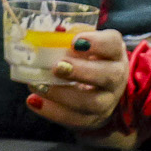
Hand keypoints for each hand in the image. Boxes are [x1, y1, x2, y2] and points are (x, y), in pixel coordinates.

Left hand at [25, 29, 132, 146]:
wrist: (101, 92)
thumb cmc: (90, 60)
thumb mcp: (87, 46)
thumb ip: (71, 37)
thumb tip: (54, 31)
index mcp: (115, 53)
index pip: (113, 44)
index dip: (97, 43)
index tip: (74, 41)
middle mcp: (116, 78)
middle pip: (108, 76)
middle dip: (81, 71)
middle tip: (57, 67)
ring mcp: (106, 102)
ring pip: (91, 103)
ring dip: (62, 94)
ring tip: (39, 85)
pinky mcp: (92, 119)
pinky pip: (74, 119)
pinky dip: (52, 111)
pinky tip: (34, 101)